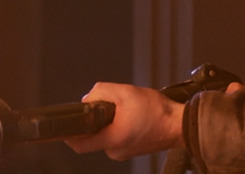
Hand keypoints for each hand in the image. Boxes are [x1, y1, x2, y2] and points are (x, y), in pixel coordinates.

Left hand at [65, 82, 184, 160]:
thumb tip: (88, 99)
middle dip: (97, 118)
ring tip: (127, 108)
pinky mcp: (132, 147)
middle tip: (110, 104)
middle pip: (94, 134)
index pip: (79, 144)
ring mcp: (124, 151)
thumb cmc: (158, 111)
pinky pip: (118, 134)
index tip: (64, 125)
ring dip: (111, 119)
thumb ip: (100, 92)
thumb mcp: (124, 92)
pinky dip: (120, 124)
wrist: (180, 124)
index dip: (68, 134)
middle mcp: (116, 150)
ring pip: (107, 133)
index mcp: (112, 139)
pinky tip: (133, 114)